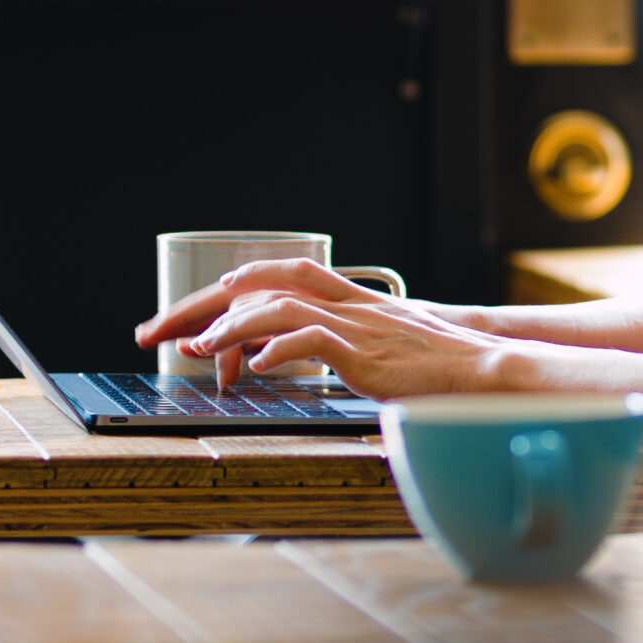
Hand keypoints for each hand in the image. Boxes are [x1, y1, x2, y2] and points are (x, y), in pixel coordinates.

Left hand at [133, 259, 501, 395]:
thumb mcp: (381, 347)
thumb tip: (283, 357)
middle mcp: (348, 305)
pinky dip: (276, 350)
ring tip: (195, 347)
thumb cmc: (436, 367)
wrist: (484, 368)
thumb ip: (339, 345)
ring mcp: (356, 327)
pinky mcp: (366, 354)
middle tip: (158, 330)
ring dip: (229, 327)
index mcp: (351, 301)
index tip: (198, 303)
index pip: (285, 274)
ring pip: (280, 308)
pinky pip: (313, 341)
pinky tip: (254, 366)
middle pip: (265, 285)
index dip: (238, 283)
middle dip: (203, 304)